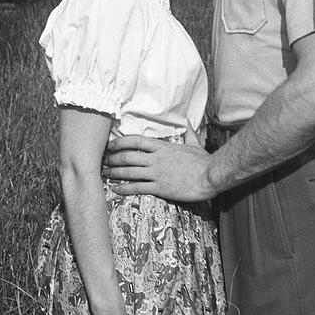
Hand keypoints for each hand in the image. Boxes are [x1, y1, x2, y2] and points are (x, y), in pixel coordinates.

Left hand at [103, 131, 217, 201]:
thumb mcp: (195, 145)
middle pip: (128, 157)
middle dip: (114, 159)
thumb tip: (189, 124)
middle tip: (104, 162)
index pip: (136, 141)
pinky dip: (124, 188)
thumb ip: (189, 134)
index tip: (111, 145)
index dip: (120, 142)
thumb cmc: (204, 161)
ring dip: (115, 173)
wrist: (211, 176)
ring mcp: (156, 173)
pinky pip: (138, 188)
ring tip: (105, 175)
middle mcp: (156, 159)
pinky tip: (115, 190)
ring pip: (129, 172)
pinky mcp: (160, 188)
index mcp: (162, 147)